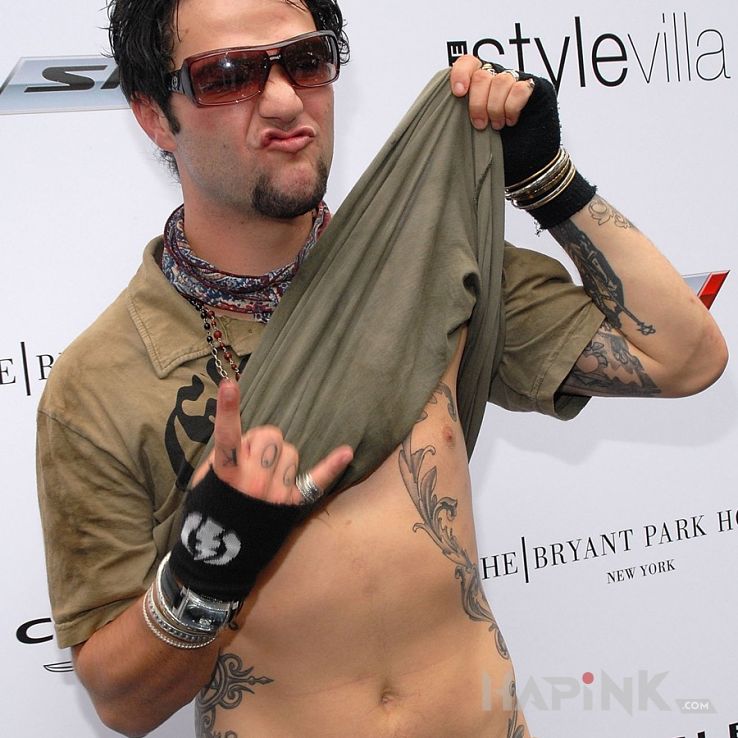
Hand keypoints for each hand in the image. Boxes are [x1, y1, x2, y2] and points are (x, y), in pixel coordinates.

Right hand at [192, 379, 352, 504]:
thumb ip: (223, 456)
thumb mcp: (204, 481)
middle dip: (262, 442)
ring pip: (291, 452)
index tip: (229, 385)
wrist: (218, 559)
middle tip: (252, 460)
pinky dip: (332, 465)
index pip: (227, 434)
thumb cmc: (209, 513)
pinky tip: (346, 452)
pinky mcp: (291, 505)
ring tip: (266, 479)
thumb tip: (246, 441)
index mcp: (226, 473)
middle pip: (270, 436)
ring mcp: (274, 493)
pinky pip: (316, 480)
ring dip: (280, 459)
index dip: (227, 409)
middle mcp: (253, 481)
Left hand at [450, 56, 560, 187]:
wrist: (523, 165)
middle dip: (478, 102)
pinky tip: (511, 121)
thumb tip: (439, 109)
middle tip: (480, 124)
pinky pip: (520, 88)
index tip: (458, 93)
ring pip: (501, 80)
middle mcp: (497, 79)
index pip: (468, 63)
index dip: (461, 73)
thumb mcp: (468, 134)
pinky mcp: (535, 89)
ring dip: (495, 107)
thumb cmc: (495, 151)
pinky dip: (512, 107)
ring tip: (497, 126)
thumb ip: (456, 116)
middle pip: (482, 75)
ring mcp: (517, 82)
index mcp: (478, 85)